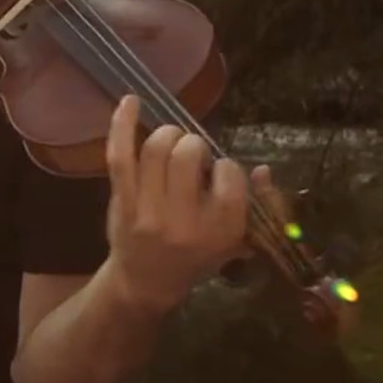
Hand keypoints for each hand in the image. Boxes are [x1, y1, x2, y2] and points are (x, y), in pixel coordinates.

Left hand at [103, 94, 254, 314]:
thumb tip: (263, 168)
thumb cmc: (196, 257)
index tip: (218, 175)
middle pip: (188, 154)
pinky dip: (123, 124)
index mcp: (220, 229)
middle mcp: (184, 220)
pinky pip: (120, 155)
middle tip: (193, 156)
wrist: (146, 281)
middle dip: (194, 145)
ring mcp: (149, 210)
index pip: (229, 173)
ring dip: (168, 134)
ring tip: (173, 142)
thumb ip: (255, 204)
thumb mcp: (236, 240)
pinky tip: (131, 100)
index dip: (224, 166)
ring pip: (156, 149)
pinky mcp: (123, 201)